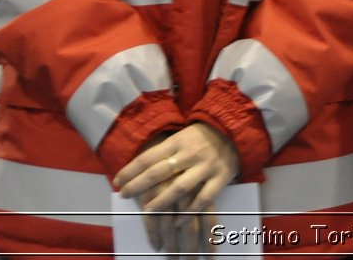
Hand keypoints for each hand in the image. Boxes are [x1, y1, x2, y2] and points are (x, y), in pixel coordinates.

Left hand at [113, 124, 238, 253]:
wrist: (235, 131)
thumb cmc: (202, 137)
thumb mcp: (181, 137)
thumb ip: (164, 152)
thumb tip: (138, 168)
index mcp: (178, 142)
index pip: (148, 157)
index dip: (130, 170)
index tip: (117, 181)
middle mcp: (190, 154)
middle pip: (159, 172)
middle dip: (138, 185)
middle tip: (124, 194)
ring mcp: (206, 166)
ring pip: (180, 187)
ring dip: (162, 201)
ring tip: (148, 210)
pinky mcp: (221, 177)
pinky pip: (204, 198)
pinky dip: (190, 211)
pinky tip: (178, 221)